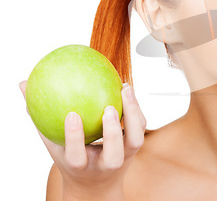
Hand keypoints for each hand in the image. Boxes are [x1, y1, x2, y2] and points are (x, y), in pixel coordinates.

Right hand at [19, 80, 145, 197]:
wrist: (98, 185)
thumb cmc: (72, 160)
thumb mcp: (54, 145)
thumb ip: (40, 119)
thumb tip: (23, 85)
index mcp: (81, 166)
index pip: (77, 155)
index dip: (75, 137)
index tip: (71, 115)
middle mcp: (105, 164)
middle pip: (113, 154)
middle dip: (112, 133)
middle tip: (108, 107)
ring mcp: (124, 157)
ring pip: (134, 140)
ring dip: (132, 115)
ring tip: (125, 89)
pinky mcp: (135, 147)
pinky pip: (139, 127)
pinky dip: (136, 109)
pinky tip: (127, 88)